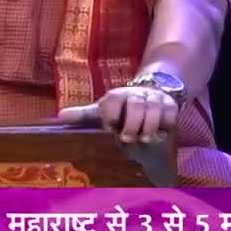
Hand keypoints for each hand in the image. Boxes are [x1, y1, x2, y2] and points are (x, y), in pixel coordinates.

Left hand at [58, 86, 177, 143]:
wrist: (151, 91)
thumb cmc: (121, 107)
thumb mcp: (102, 109)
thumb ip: (83, 115)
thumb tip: (60, 116)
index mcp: (116, 96)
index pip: (112, 101)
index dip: (111, 114)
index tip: (109, 127)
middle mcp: (135, 94)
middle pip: (136, 105)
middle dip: (132, 123)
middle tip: (127, 139)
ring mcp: (154, 99)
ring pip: (154, 109)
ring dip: (149, 126)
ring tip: (144, 139)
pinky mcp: (170, 105)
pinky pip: (170, 114)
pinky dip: (166, 124)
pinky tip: (160, 132)